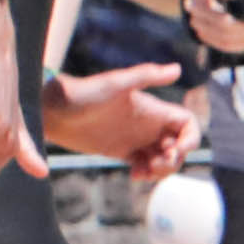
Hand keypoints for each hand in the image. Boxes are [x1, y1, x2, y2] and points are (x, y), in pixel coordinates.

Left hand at [44, 69, 199, 175]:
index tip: (176, 150)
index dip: (191, 139)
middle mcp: (147, 124)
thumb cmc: (83, 93)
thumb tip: (178, 69)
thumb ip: (146, 75)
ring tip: (143, 172)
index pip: (187, 124)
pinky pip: (144, 166)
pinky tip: (134, 174)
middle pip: (178, 146)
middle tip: (155, 164)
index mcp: (152, 109)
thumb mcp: (116, 84)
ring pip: (163, 158)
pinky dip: (146, 173)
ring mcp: (135, 138)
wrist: (52, 109)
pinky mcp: (120, 151)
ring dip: (162, 170)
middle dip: (175, 160)